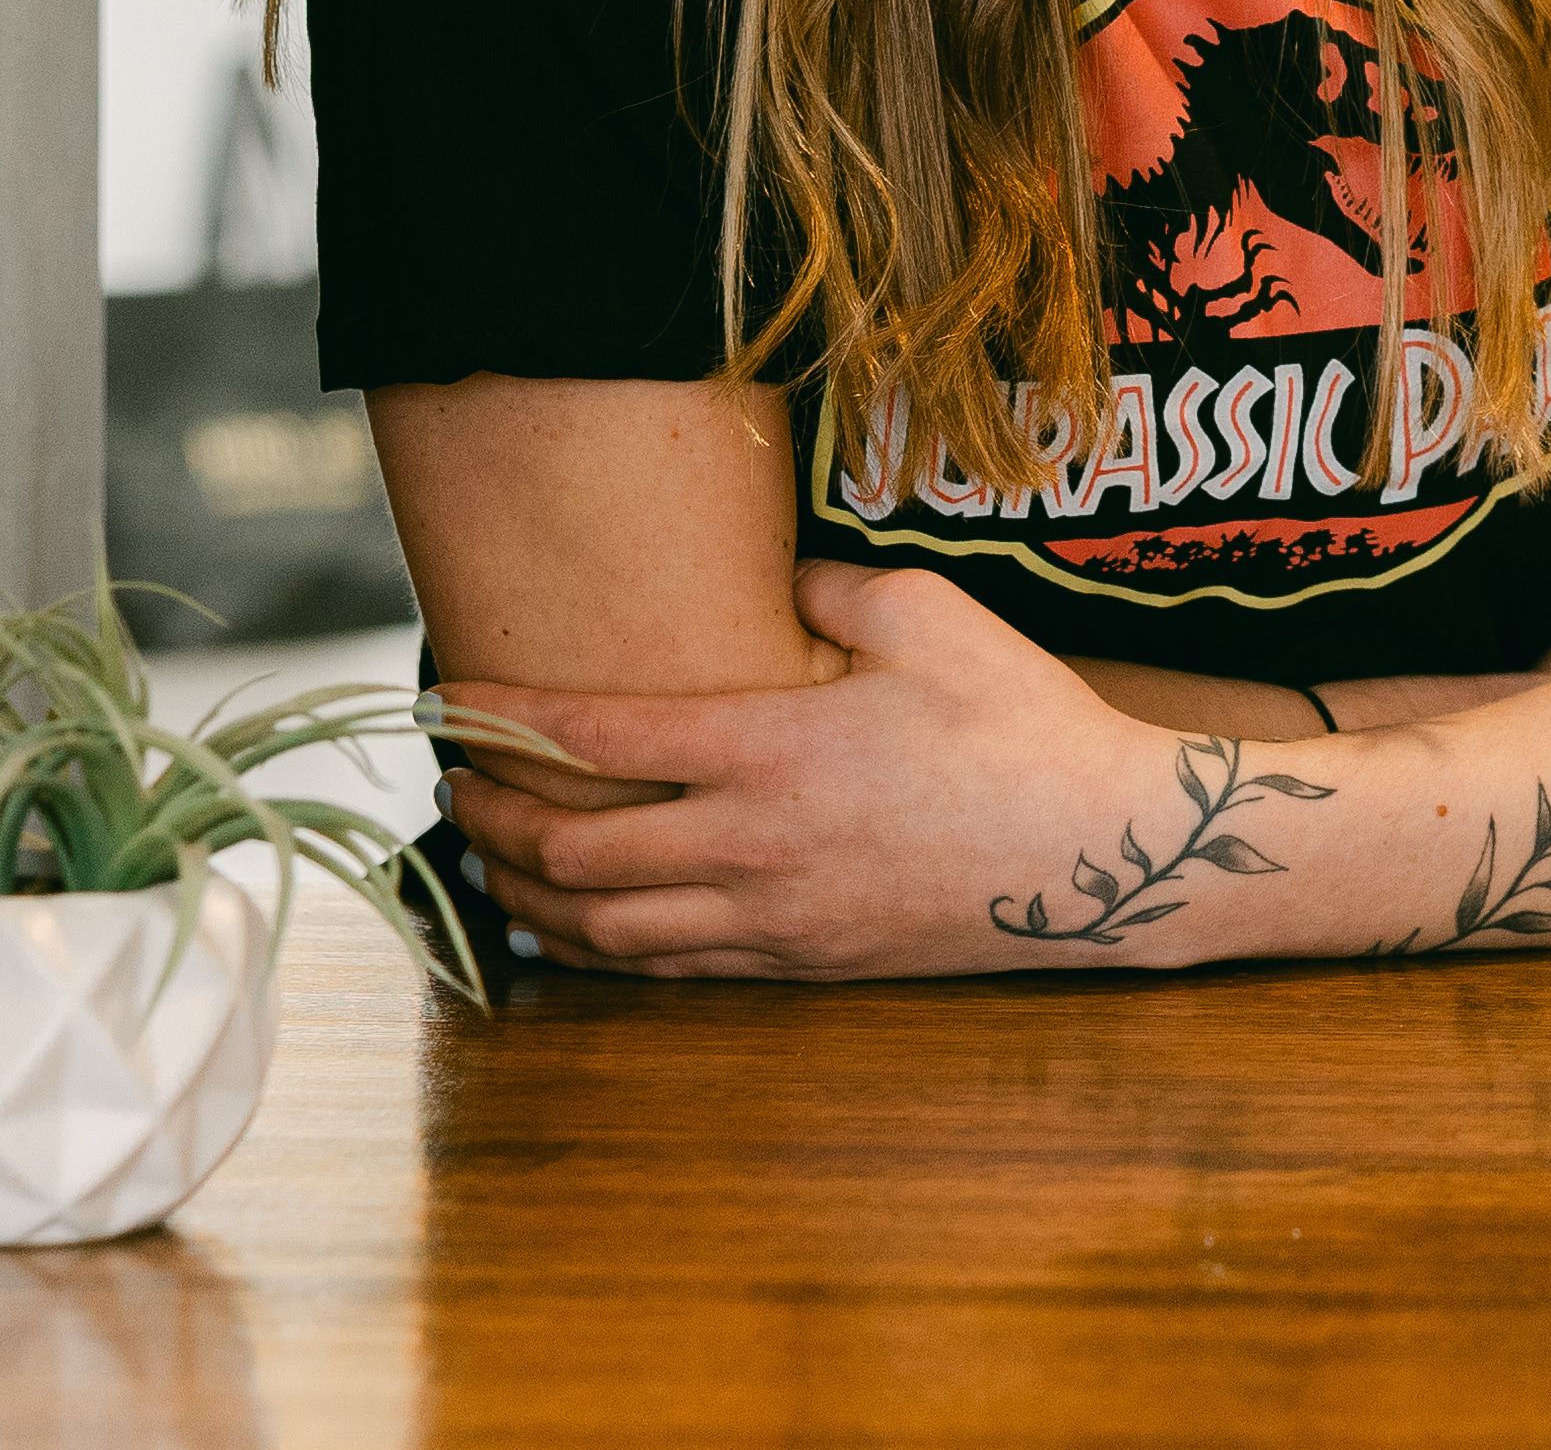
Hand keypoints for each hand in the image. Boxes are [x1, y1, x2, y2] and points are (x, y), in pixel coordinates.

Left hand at [445, 561, 1324, 978]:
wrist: (1103, 852)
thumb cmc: (1024, 724)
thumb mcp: (932, 615)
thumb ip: (832, 587)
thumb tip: (775, 581)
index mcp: (771, 750)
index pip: (594, 740)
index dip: (503, 719)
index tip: (447, 699)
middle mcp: (751, 846)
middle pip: (569, 852)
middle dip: (487, 816)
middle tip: (452, 782)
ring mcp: (772, 918)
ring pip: (603, 929)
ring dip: (524, 894)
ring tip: (488, 858)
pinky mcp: (803, 964)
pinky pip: (668, 969)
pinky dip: (599, 947)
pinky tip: (576, 926)